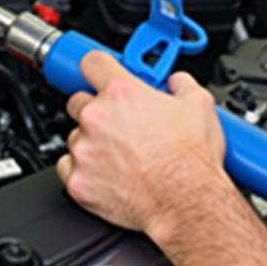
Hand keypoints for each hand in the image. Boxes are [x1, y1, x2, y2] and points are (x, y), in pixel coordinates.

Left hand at [56, 51, 229, 241]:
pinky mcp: (78, 181)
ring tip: (120, 154)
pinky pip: (67, 167)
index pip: (91, 62)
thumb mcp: (200, 105)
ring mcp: (84, 150)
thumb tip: (176, 81)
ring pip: (74, 136)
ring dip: (91, 141)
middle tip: (120, 122)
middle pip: (79, 101)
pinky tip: (106, 172)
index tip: (100, 74)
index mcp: (122, 93)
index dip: (98, 67)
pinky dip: (82, 169)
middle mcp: (97, 118)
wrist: (186, 203)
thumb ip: (181, 84)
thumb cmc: (190, 160)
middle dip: (98, 109)